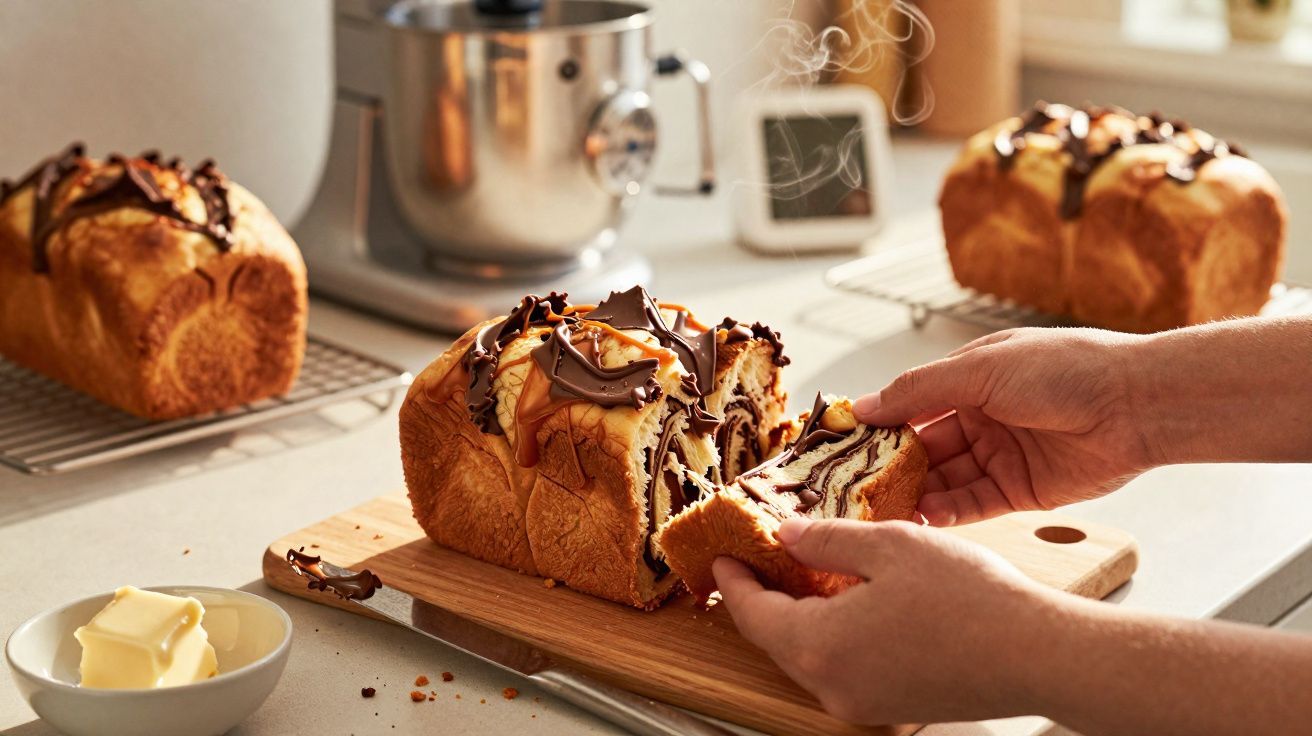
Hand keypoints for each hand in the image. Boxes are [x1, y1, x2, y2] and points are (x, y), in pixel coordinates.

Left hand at [712, 517, 1054, 724]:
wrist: (1037, 654)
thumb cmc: (970, 600)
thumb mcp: (889, 546)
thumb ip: (827, 539)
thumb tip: (787, 535)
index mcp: (821, 646)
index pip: (753, 614)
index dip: (733, 581)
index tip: (721, 557)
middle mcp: (833, 686)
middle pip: (775, 640)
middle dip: (761, 600)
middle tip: (756, 562)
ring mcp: (861, 703)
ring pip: (808, 656)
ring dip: (797, 617)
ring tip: (800, 574)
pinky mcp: (889, 706)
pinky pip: (840, 668)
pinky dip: (829, 635)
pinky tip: (846, 603)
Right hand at [855, 327, 1151, 525]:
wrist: (1136, 404)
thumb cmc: (1066, 369)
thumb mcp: (980, 368)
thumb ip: (919, 389)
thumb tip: (864, 405)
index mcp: (968, 379)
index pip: (909, 405)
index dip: (876, 425)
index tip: (839, 444)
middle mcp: (980, 418)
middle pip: (922, 448)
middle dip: (888, 467)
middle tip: (852, 487)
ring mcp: (999, 455)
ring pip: (943, 480)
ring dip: (914, 494)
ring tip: (882, 509)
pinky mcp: (1020, 491)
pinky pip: (972, 506)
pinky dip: (946, 513)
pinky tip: (922, 517)